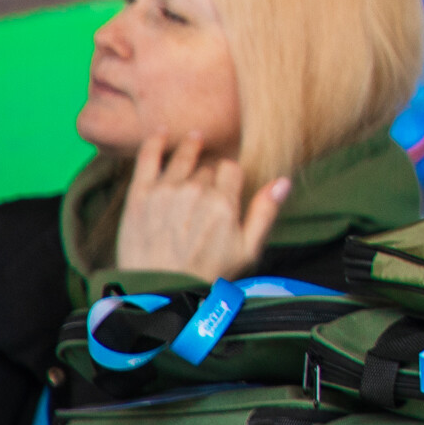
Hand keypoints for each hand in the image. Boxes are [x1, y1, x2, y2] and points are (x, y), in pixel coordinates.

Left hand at [114, 136, 288, 281]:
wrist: (158, 292)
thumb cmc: (205, 274)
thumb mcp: (247, 251)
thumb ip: (265, 213)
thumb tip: (283, 182)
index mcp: (224, 203)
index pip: (231, 169)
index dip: (230, 175)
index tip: (227, 183)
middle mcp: (196, 191)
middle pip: (206, 166)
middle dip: (208, 171)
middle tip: (205, 181)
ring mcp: (166, 191)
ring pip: (182, 158)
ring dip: (189, 147)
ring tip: (193, 139)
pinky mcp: (140, 196)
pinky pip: (148, 159)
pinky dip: (154, 143)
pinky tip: (160, 132)